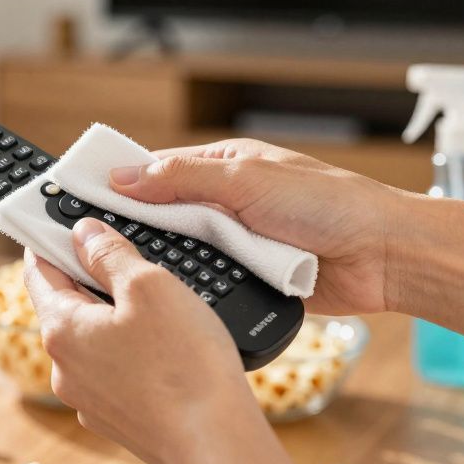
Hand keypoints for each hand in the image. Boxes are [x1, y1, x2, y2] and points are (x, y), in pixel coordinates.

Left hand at [22, 220, 258, 463]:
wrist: (215, 443)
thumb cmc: (184, 364)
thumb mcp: (149, 285)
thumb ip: (109, 253)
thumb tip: (82, 234)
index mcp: (61, 330)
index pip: (39, 272)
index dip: (52, 242)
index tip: (65, 225)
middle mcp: (64, 369)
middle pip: (67, 307)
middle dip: (92, 281)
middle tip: (128, 261)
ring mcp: (89, 400)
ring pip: (94, 341)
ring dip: (116, 319)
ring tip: (159, 309)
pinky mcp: (117, 420)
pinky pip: (116, 372)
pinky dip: (133, 354)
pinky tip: (166, 350)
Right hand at [108, 139, 402, 315]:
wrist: (384, 256)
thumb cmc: (329, 204)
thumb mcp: (245, 180)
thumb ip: (181, 180)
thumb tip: (124, 176)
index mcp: (225, 167)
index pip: (157, 171)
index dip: (120, 184)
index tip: (80, 197)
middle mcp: (229, 204)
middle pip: (165, 218)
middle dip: (142, 230)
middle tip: (96, 243)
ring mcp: (240, 244)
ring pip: (186, 256)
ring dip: (177, 263)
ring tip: (140, 272)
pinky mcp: (252, 281)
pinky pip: (212, 286)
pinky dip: (202, 289)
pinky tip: (181, 296)